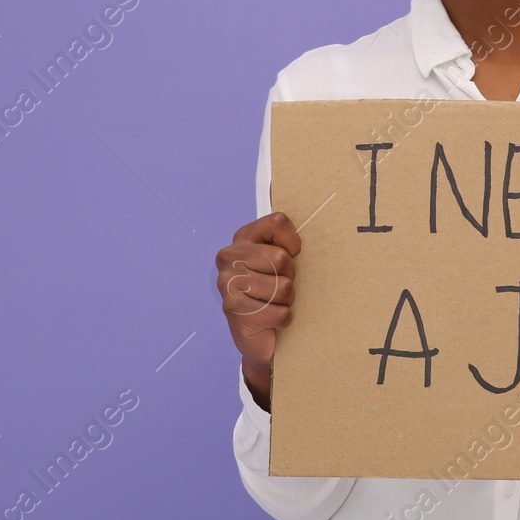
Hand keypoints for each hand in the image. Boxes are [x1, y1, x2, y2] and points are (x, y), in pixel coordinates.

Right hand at [216, 211, 300, 410]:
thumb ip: (281, 232)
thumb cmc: (277, 292)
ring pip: (282, 287)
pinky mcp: (232, 309)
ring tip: (275, 303)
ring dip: (286, 300)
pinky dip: (283, 319)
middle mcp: (228, 256)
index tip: (292, 256)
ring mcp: (226, 282)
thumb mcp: (284, 259)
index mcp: (242, 238)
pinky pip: (280, 311)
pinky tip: (271, 319)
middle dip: (290, 277)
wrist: (263, 336)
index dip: (292, 243)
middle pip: (282, 258)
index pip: (277, 222)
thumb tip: (272, 183)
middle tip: (280, 287)